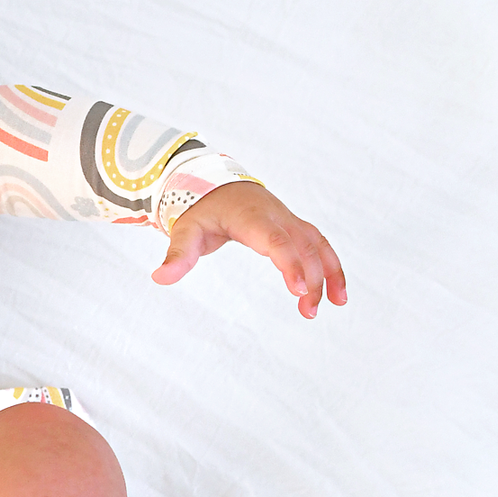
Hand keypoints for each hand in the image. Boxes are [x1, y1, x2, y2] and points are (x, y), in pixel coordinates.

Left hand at [152, 181, 346, 318]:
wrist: (215, 184)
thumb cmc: (200, 209)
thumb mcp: (185, 230)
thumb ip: (177, 255)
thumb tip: (159, 278)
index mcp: (250, 217)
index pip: (275, 241)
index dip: (289, 263)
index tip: (299, 289)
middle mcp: (275, 216)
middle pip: (302, 246)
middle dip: (311, 278)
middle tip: (307, 312)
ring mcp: (288, 220)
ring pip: (317, 244)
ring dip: (330, 273)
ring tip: (336, 305)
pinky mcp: (294, 226)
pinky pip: (319, 244)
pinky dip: (332, 265)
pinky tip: (338, 293)